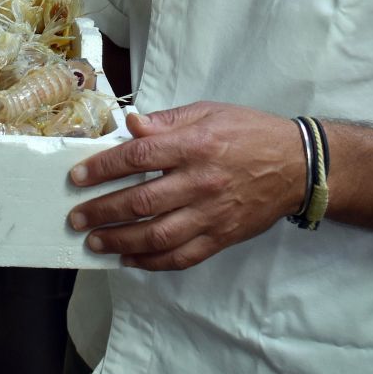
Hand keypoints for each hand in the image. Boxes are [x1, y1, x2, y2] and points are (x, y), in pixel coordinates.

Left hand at [68, 101, 304, 270]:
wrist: (297, 165)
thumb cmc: (249, 132)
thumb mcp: (208, 111)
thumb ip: (167, 121)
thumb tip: (131, 125)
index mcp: (194, 145)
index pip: (138, 157)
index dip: (103, 168)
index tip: (77, 177)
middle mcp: (200, 181)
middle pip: (141, 201)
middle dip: (102, 210)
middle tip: (76, 217)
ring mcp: (211, 214)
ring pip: (157, 235)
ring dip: (120, 241)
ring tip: (95, 241)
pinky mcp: (222, 237)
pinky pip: (181, 256)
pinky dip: (152, 262)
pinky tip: (130, 259)